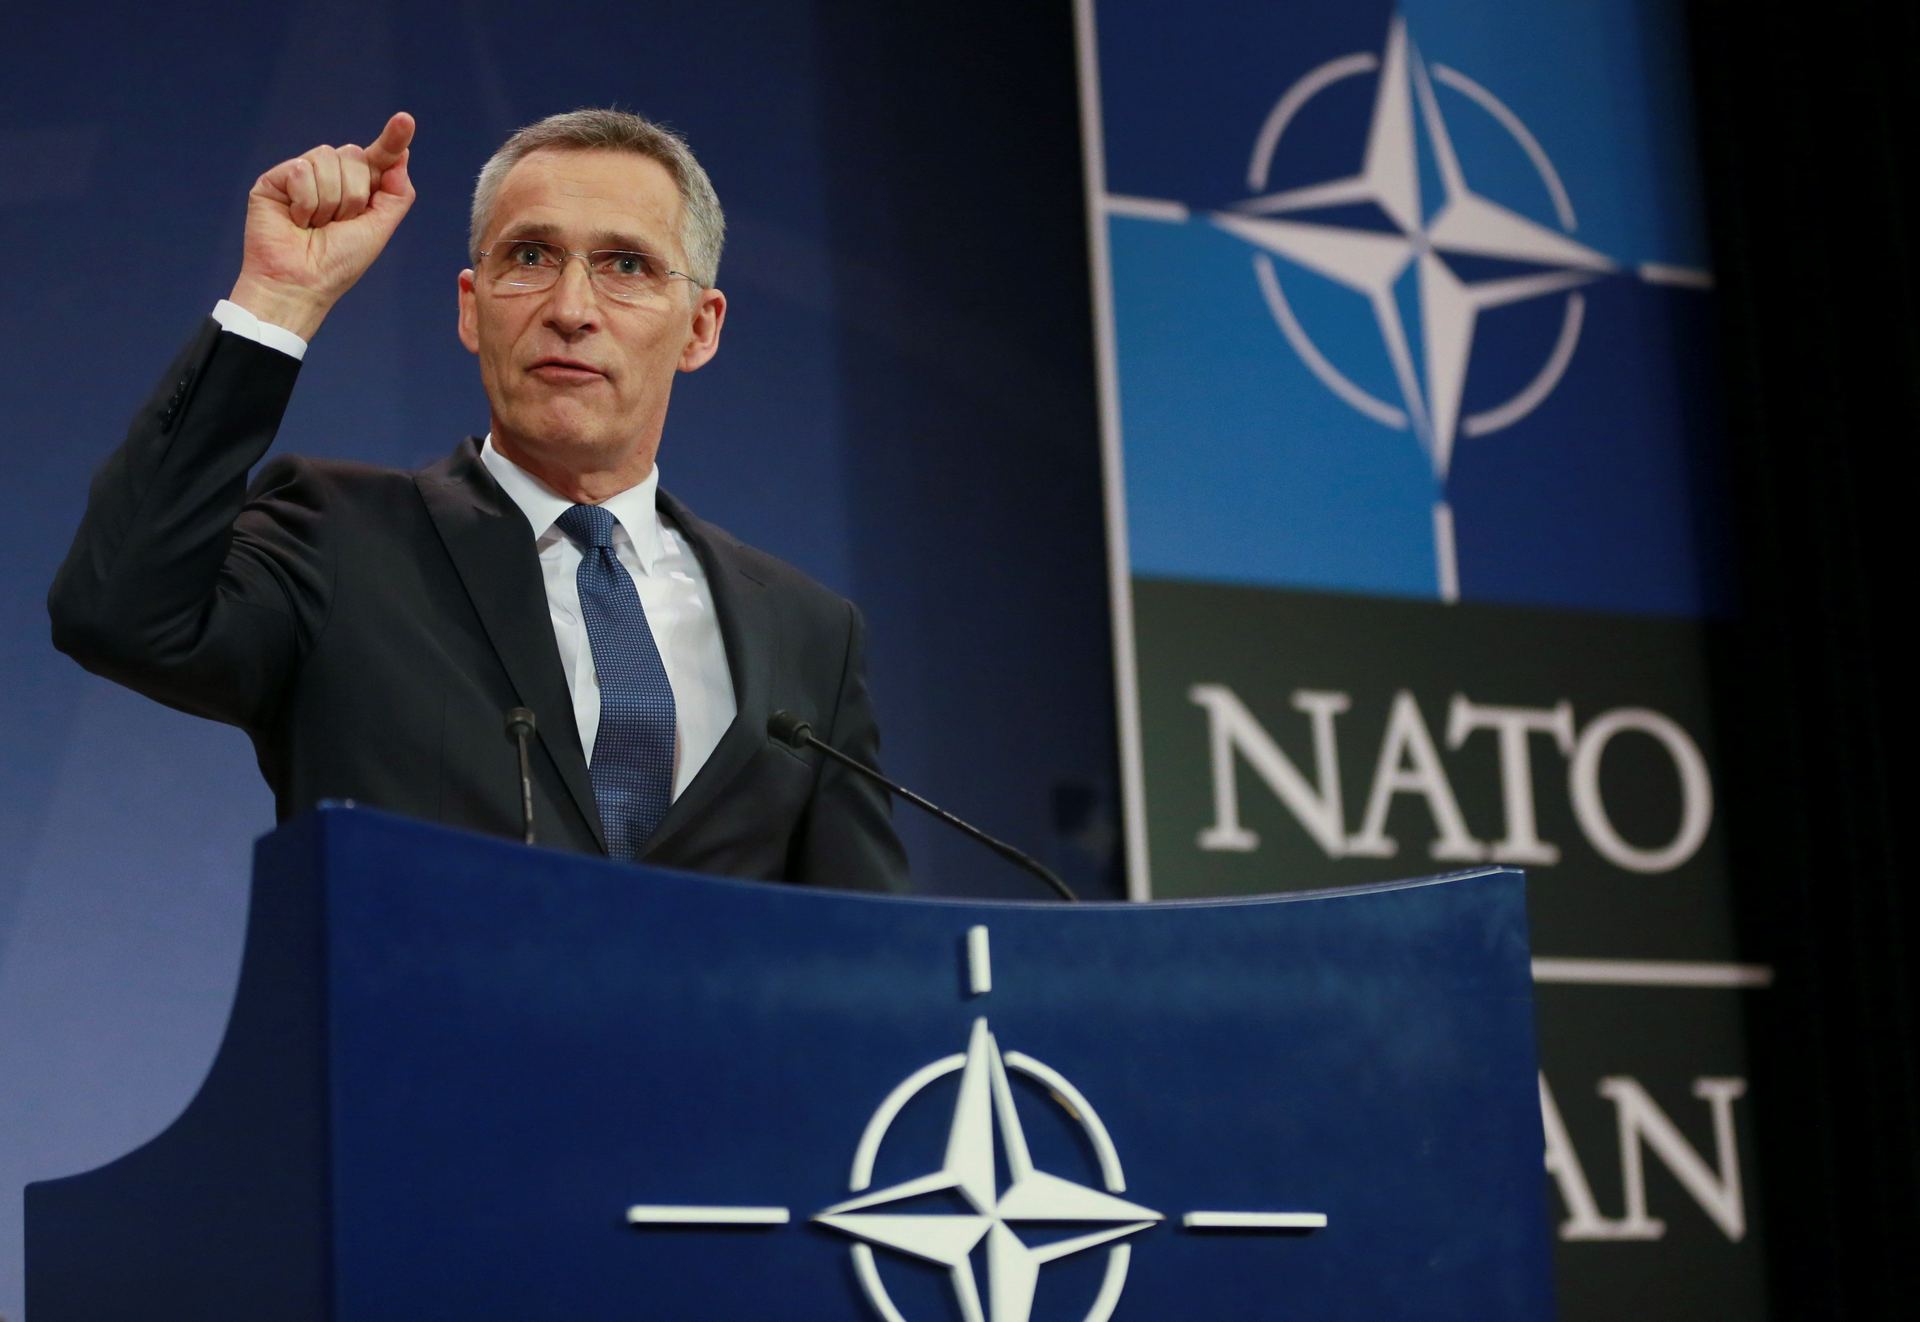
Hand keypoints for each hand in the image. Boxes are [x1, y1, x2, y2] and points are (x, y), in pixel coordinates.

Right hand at [228, 112, 416, 338]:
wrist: (300, 282)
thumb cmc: (338, 263)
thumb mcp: (379, 229)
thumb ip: (396, 194)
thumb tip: (402, 155)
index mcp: (358, 188)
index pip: (379, 157)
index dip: (392, 139)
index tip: (406, 120)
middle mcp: (331, 176)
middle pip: (354, 155)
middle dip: (353, 196)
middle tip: (336, 224)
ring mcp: (302, 174)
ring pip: (328, 160)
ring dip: (328, 202)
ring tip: (315, 225)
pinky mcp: (276, 178)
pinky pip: (301, 170)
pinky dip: (305, 202)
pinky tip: (296, 220)